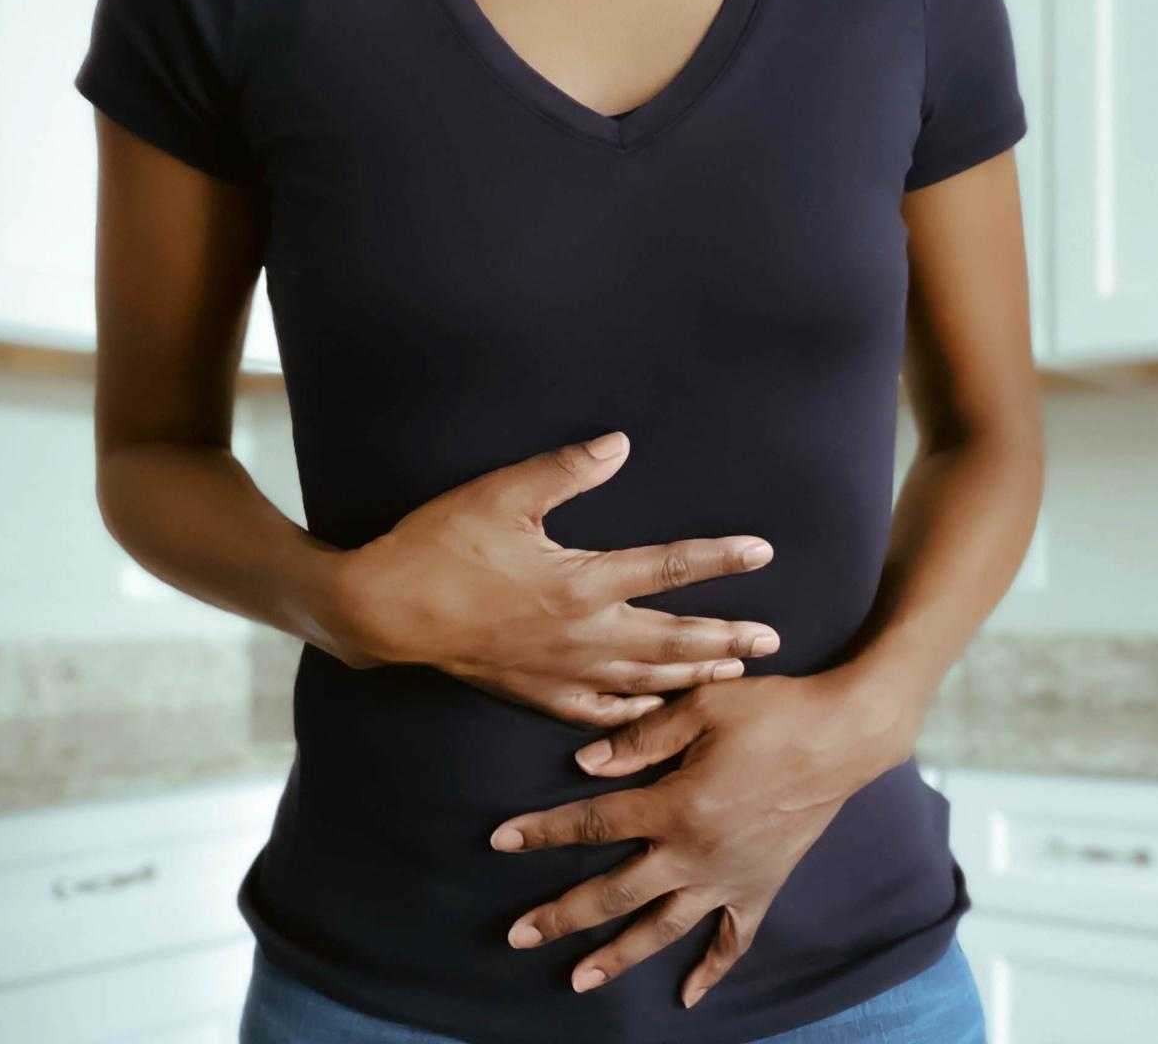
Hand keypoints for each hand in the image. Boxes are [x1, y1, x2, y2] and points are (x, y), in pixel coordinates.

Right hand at [327, 431, 780, 727]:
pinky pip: (598, 713)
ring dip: (693, 675)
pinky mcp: (535, 692)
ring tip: (733, 673)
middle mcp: (583, 634)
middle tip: (773, 639)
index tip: (764, 553)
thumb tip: (620, 444)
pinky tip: (652, 711)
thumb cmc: (440, 546)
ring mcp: (561, 670)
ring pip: (644, 680)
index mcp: (582, 581)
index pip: (669, 567)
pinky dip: (634, 714)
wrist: (384, 611)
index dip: (720, 558)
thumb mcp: (502, 494)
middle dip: (727, 638)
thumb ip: (567, 470)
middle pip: (673, 639)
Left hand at [488, 672, 918, 1006]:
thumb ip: (640, 737)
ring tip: (578, 980)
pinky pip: (732, 940)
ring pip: (662, 928)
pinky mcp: (761, 887)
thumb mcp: (702, 704)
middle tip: (518, 935)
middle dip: (561, 916)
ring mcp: (729, 878)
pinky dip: (710, 970)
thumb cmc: (772, 711)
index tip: (500, 841)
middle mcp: (695, 853)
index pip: (592, 823)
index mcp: (674, 805)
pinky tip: (688, 996)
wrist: (844, 736)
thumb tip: (585, 765)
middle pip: (614, 893)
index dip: (542, 832)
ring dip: (618, 957)